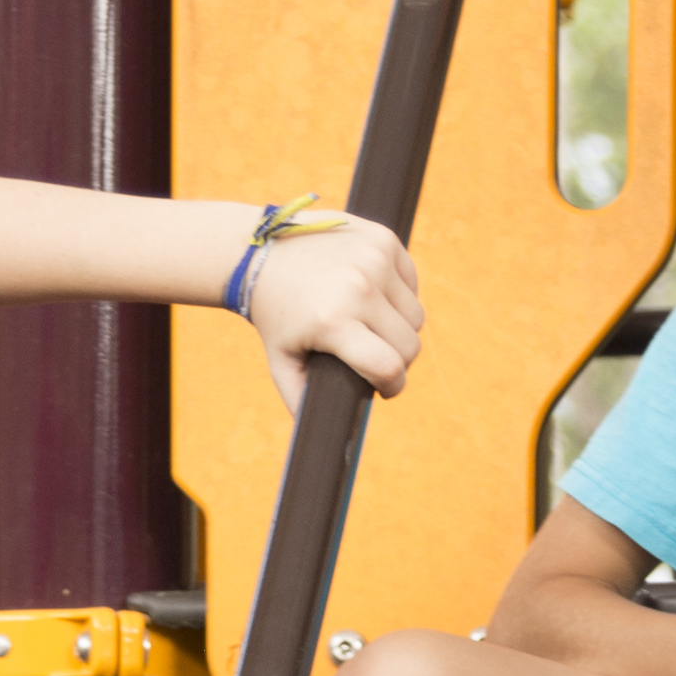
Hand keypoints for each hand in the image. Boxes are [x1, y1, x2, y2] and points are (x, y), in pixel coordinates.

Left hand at [235, 217, 420, 404]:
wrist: (261, 251)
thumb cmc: (274, 313)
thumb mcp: (280, 360)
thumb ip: (300, 400)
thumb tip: (323, 435)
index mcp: (332, 321)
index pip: (390, 367)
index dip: (392, 386)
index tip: (385, 389)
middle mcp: (357, 287)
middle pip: (409, 344)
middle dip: (397, 360)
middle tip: (377, 359)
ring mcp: (373, 260)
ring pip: (415, 314)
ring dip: (400, 327)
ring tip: (372, 326)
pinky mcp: (383, 240)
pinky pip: (411, 282)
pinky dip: (399, 295)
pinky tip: (373, 296)